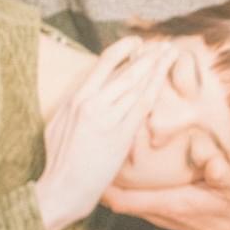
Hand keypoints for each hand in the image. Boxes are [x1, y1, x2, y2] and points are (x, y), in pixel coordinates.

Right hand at [33, 39, 174, 229]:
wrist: (65, 187)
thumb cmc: (60, 159)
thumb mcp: (60, 123)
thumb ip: (76, 104)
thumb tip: (87, 92)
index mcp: (76, 97)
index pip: (103, 64)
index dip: (122, 50)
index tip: (136, 42)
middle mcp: (92, 103)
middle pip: (126, 73)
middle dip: (147, 57)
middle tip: (163, 45)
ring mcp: (108, 119)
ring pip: (136, 87)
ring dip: (155, 69)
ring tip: (170, 54)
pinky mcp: (121, 135)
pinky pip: (141, 108)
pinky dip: (153, 91)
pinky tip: (163, 80)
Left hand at [101, 140, 229, 229]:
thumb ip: (225, 175)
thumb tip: (215, 165)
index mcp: (173, 204)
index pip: (125, 200)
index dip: (103, 187)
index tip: (90, 165)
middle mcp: (160, 212)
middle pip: (117, 200)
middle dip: (101, 180)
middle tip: (89, 152)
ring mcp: (159, 214)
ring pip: (124, 200)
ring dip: (112, 183)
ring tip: (102, 155)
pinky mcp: (162, 212)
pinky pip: (135, 200)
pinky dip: (126, 186)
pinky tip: (123, 167)